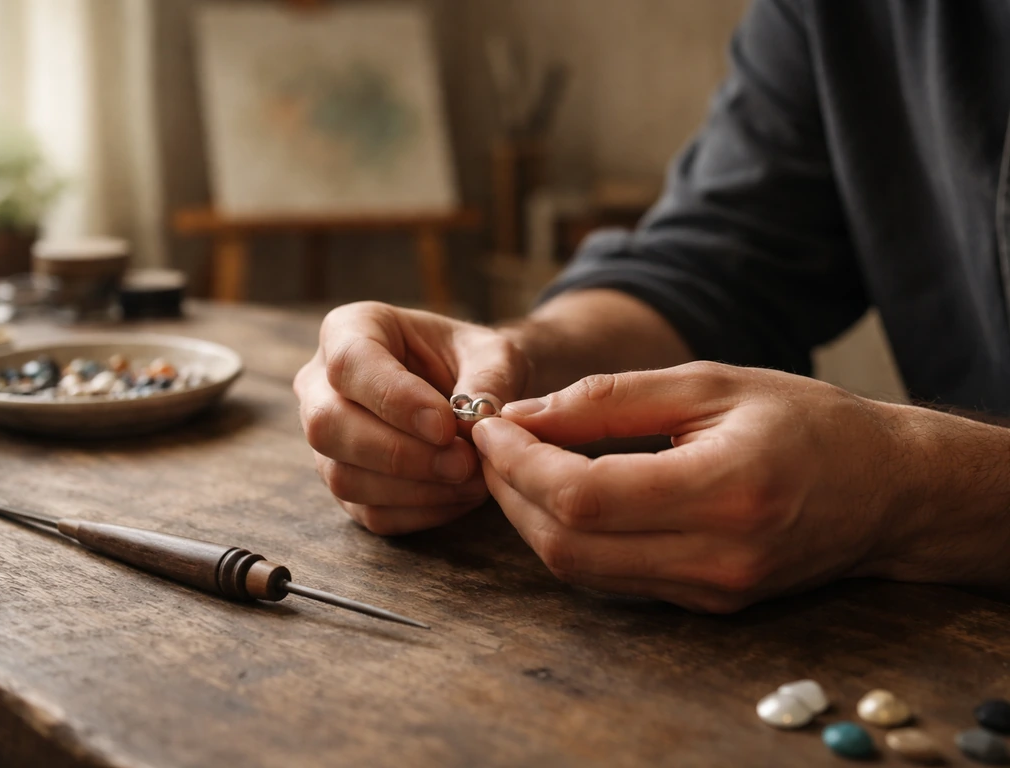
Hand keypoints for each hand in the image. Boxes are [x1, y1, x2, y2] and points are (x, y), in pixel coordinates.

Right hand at [294, 302, 530, 534]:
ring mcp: (327, 440)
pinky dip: (419, 511)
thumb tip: (474, 422)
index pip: (349, 363)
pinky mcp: (345, 483)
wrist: (475, 393)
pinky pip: (368, 511)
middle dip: (399, 453)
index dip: (394, 398)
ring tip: (472, 479)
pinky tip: (460, 496)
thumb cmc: (477, 362)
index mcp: (350, 330)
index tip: (446, 425)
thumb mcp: (496, 354)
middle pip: (327, 425)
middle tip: (463, 462)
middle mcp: (321, 384)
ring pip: (342, 476)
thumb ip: (489, 381)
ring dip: (413, 488)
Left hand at [472, 362, 913, 612]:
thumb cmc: (806, 422)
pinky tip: (559, 494)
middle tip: (491, 442)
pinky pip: (610, 578)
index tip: (489, 425)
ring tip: (516, 463)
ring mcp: (710, 591)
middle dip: (510, 492)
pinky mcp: (704, 603)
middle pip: (568, 544)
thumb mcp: (710, 384)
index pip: (583, 496)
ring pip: (579, 569)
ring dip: (530, 517)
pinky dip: (568, 537)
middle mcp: (716, 557)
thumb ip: (608, 399)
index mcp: (725, 492)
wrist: (886, 490)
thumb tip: (522, 416)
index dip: (520, 463)